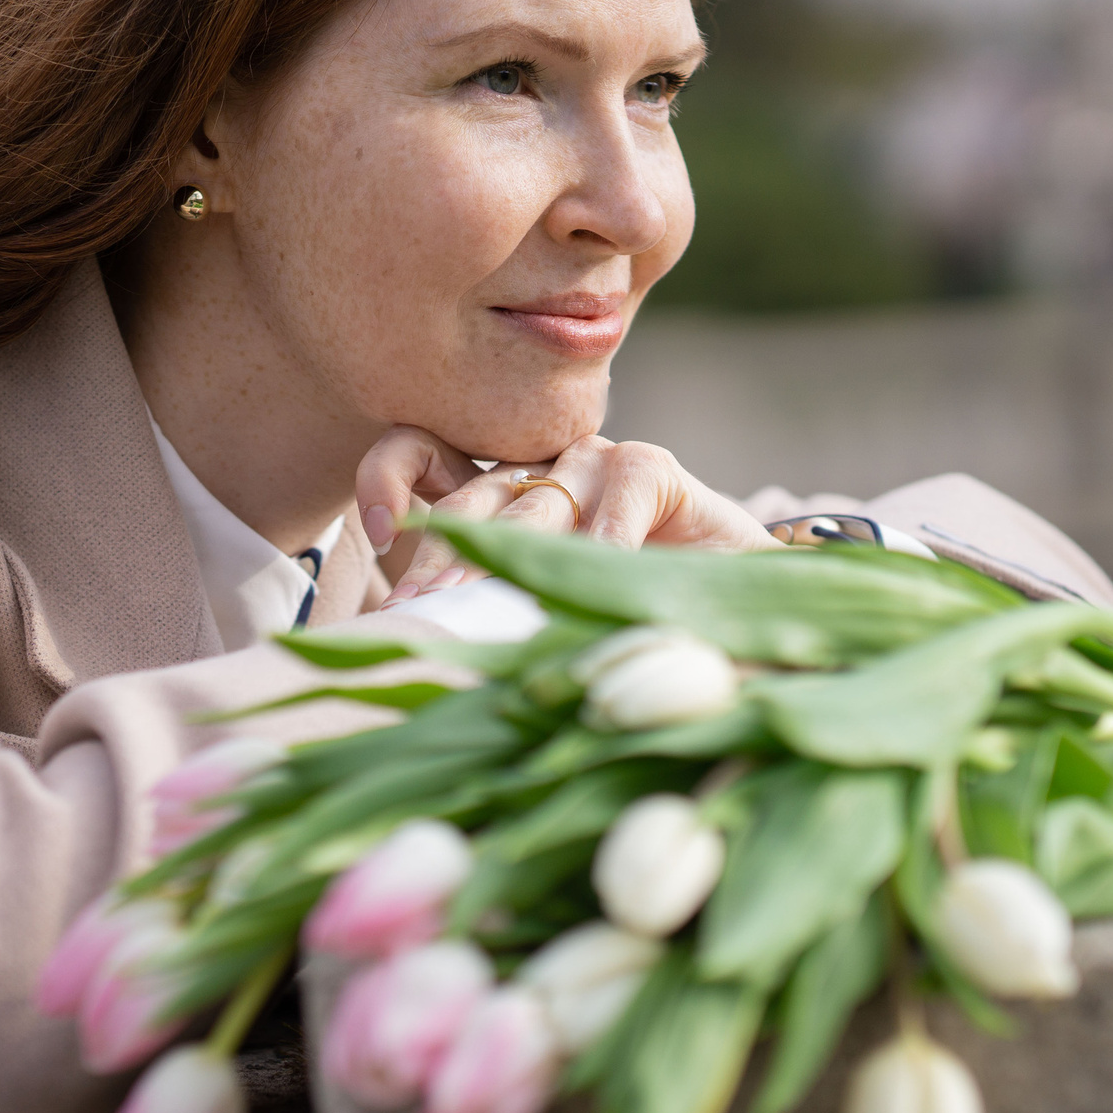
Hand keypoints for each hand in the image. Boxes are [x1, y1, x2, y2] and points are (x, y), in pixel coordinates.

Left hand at [356, 428, 773, 604]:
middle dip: (439, 557)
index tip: (375, 533)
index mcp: (494, 504)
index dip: (387, 480)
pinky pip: (617, 498)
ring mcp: (589, 465)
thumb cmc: (630, 622)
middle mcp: (535, 474)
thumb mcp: (543, 624)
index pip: (418, 458)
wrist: (737, 612)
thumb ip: (490, 622)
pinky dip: (606, 545)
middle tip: (418, 608)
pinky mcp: (647, 468)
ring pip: (534, 503)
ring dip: (508, 557)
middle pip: (467, 498)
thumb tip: (418, 655)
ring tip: (480, 605)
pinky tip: (599, 587)